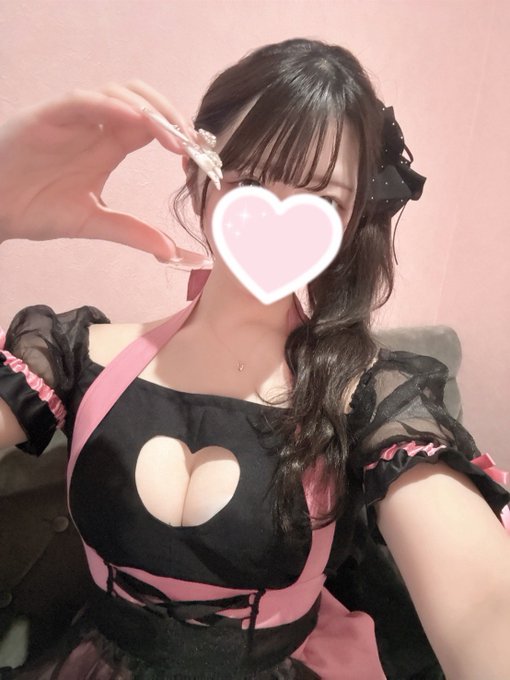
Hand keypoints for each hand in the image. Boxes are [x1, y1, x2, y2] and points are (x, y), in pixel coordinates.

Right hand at [0, 81, 212, 265]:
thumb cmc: (35, 207)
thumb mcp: (94, 222)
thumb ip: (132, 232)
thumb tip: (170, 252)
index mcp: (110, 145)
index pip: (154, 128)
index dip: (180, 137)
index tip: (201, 161)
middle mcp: (96, 126)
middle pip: (143, 102)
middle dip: (172, 118)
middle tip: (192, 147)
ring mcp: (73, 119)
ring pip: (117, 93)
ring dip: (150, 110)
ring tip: (172, 138)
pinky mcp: (48, 118)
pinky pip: (82, 101)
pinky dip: (109, 106)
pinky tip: (133, 121)